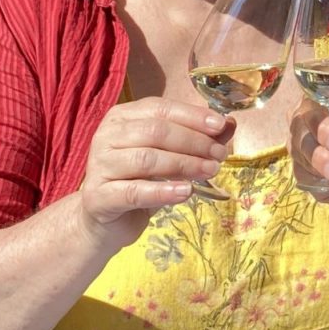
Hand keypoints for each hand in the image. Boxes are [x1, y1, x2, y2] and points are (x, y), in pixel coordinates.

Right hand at [77, 97, 228, 232]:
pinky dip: (163, 191)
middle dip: (193, 141)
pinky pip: (134, 191)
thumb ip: (197, 138)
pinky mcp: (99, 196)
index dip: (193, 116)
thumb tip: (229, 124)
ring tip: (210, 171)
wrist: (105, 221)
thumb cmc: (139, 182)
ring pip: (147, 159)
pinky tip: (186, 192)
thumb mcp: (169, 157)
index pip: (160, 108)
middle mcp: (106, 136)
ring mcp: (100, 165)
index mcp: (122, 117)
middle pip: (155, 132)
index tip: (221, 126)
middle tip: (219, 156)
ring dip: (184, 164)